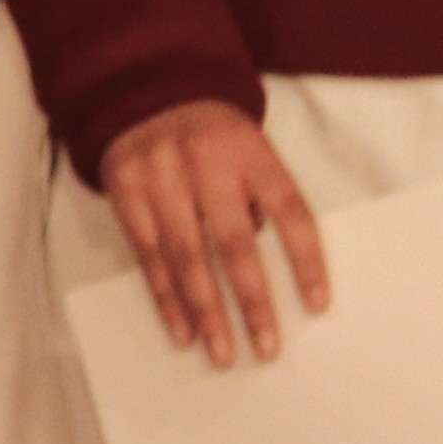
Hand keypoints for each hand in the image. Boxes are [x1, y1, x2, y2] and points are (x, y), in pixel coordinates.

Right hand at [100, 97, 328, 365]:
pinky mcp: (124, 187)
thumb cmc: (214, 138)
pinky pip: (147, 253)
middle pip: (234, 240)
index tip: (318, 306)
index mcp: (249, 150)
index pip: (289, 210)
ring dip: (205, 310)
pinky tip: (180, 330)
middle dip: (252, 300)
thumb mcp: (250, 149)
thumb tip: (264, 273)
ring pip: (186, 253)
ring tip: (221, 354)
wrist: (145, 90)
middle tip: (266, 349)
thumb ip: (262, 199)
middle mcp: (204, 159)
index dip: (305, 260)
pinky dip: (164, 296)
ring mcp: (159, 172)